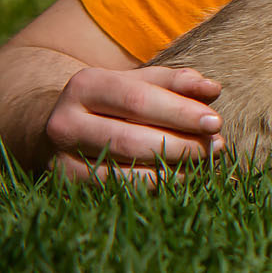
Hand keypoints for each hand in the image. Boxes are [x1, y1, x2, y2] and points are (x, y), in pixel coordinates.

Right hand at [41, 65, 224, 185]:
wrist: (55, 122)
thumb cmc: (114, 99)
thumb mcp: (140, 81)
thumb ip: (176, 82)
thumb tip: (212, 89)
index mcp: (86, 86)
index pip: (139, 101)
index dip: (180, 113)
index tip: (216, 122)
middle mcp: (65, 122)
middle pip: (131, 140)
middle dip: (181, 145)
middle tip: (216, 147)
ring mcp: (60, 157)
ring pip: (122, 172)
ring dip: (171, 170)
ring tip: (204, 163)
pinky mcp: (66, 185)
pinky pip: (117, 190)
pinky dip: (153, 186)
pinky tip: (180, 177)